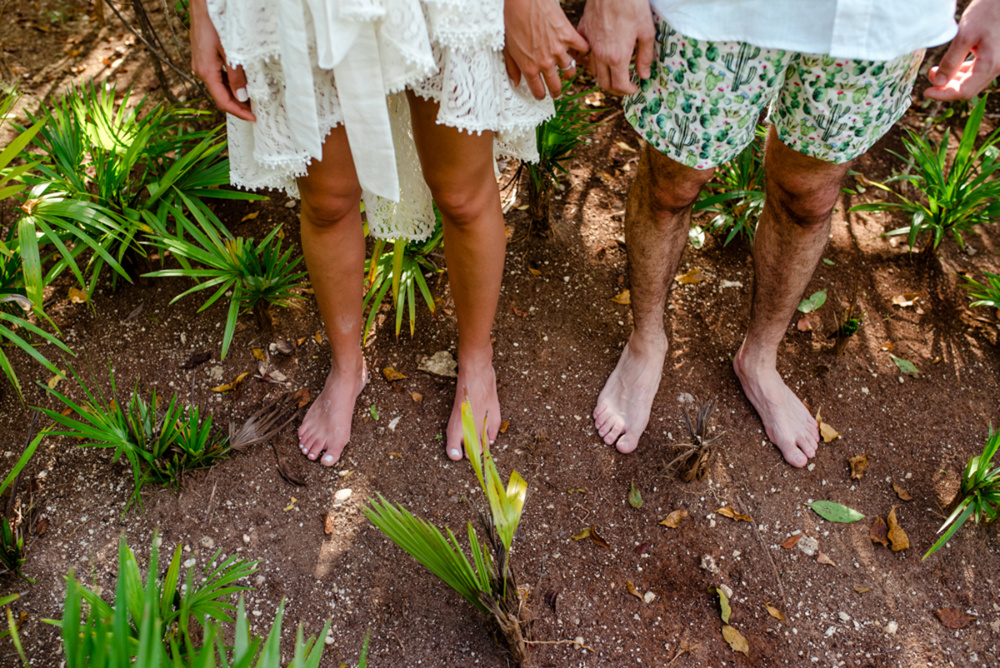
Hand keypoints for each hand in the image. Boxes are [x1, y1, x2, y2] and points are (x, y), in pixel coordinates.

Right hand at [189, 0, 254, 120]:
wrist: (203, 3)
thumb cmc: (216, 23)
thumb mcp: (231, 51)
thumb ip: (236, 75)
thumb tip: (242, 96)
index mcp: (206, 71)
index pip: (223, 101)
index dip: (239, 112)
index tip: (254, 119)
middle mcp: (201, 70)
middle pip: (221, 96)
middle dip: (239, 106)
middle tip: (257, 112)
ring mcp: (201, 64)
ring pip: (220, 86)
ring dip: (236, 95)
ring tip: (253, 100)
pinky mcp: (205, 58)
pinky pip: (219, 76)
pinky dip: (231, 83)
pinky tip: (243, 84)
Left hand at [503, 0, 589, 99]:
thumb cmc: (512, 19)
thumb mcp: (507, 47)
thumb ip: (512, 67)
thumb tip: (515, 82)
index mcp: (529, 66)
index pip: (538, 90)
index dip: (541, 95)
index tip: (542, 95)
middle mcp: (545, 62)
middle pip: (556, 86)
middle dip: (556, 91)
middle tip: (557, 91)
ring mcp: (559, 50)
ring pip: (571, 71)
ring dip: (569, 73)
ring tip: (568, 72)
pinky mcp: (569, 36)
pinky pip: (582, 50)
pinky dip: (583, 51)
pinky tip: (580, 52)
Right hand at [577, 0, 654, 94]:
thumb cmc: (632, 6)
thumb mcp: (647, 32)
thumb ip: (645, 57)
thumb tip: (644, 74)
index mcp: (617, 57)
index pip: (619, 86)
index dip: (628, 91)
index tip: (634, 88)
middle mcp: (600, 55)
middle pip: (603, 83)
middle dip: (615, 89)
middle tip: (624, 85)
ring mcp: (590, 44)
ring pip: (593, 70)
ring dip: (604, 75)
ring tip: (614, 71)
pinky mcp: (583, 33)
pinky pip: (583, 54)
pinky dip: (590, 60)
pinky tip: (599, 57)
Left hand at [924, 0, 999, 100]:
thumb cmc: (988, 11)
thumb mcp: (965, 36)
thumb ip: (951, 62)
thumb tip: (938, 82)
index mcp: (991, 65)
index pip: (964, 91)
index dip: (943, 94)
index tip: (926, 91)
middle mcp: (997, 67)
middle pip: (968, 88)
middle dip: (946, 86)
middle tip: (930, 74)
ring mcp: (998, 62)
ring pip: (972, 80)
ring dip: (953, 79)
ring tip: (936, 69)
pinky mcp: (995, 56)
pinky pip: (977, 70)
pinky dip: (962, 71)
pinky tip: (951, 66)